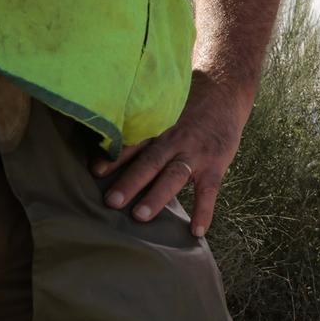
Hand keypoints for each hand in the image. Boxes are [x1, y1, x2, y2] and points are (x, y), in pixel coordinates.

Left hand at [91, 72, 249, 236]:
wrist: (225, 90)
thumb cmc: (185, 103)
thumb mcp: (160, 105)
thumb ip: (139, 123)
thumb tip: (104, 137)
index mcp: (157, 126)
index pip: (133, 141)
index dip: (113, 156)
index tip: (94, 171)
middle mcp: (174, 139)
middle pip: (149, 161)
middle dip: (130, 182)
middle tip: (112, 201)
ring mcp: (196, 153)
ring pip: (174, 176)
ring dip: (156, 196)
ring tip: (140, 216)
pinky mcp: (215, 165)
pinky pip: (209, 192)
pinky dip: (203, 212)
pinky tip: (196, 231)